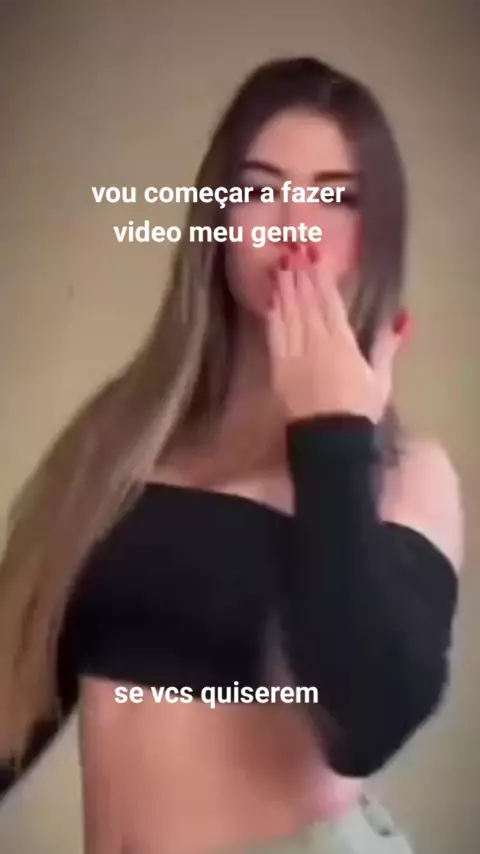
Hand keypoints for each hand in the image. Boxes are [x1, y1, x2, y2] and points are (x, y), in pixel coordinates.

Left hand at [265, 249, 407, 423]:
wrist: (329, 439)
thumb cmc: (358, 411)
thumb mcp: (380, 378)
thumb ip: (387, 345)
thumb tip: (401, 317)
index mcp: (342, 342)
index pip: (329, 302)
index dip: (320, 277)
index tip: (314, 255)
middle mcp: (316, 342)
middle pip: (306, 302)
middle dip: (300, 275)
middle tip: (293, 250)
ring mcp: (294, 354)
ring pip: (289, 313)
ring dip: (285, 288)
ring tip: (282, 266)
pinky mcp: (278, 368)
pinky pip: (275, 334)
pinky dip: (273, 314)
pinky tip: (271, 299)